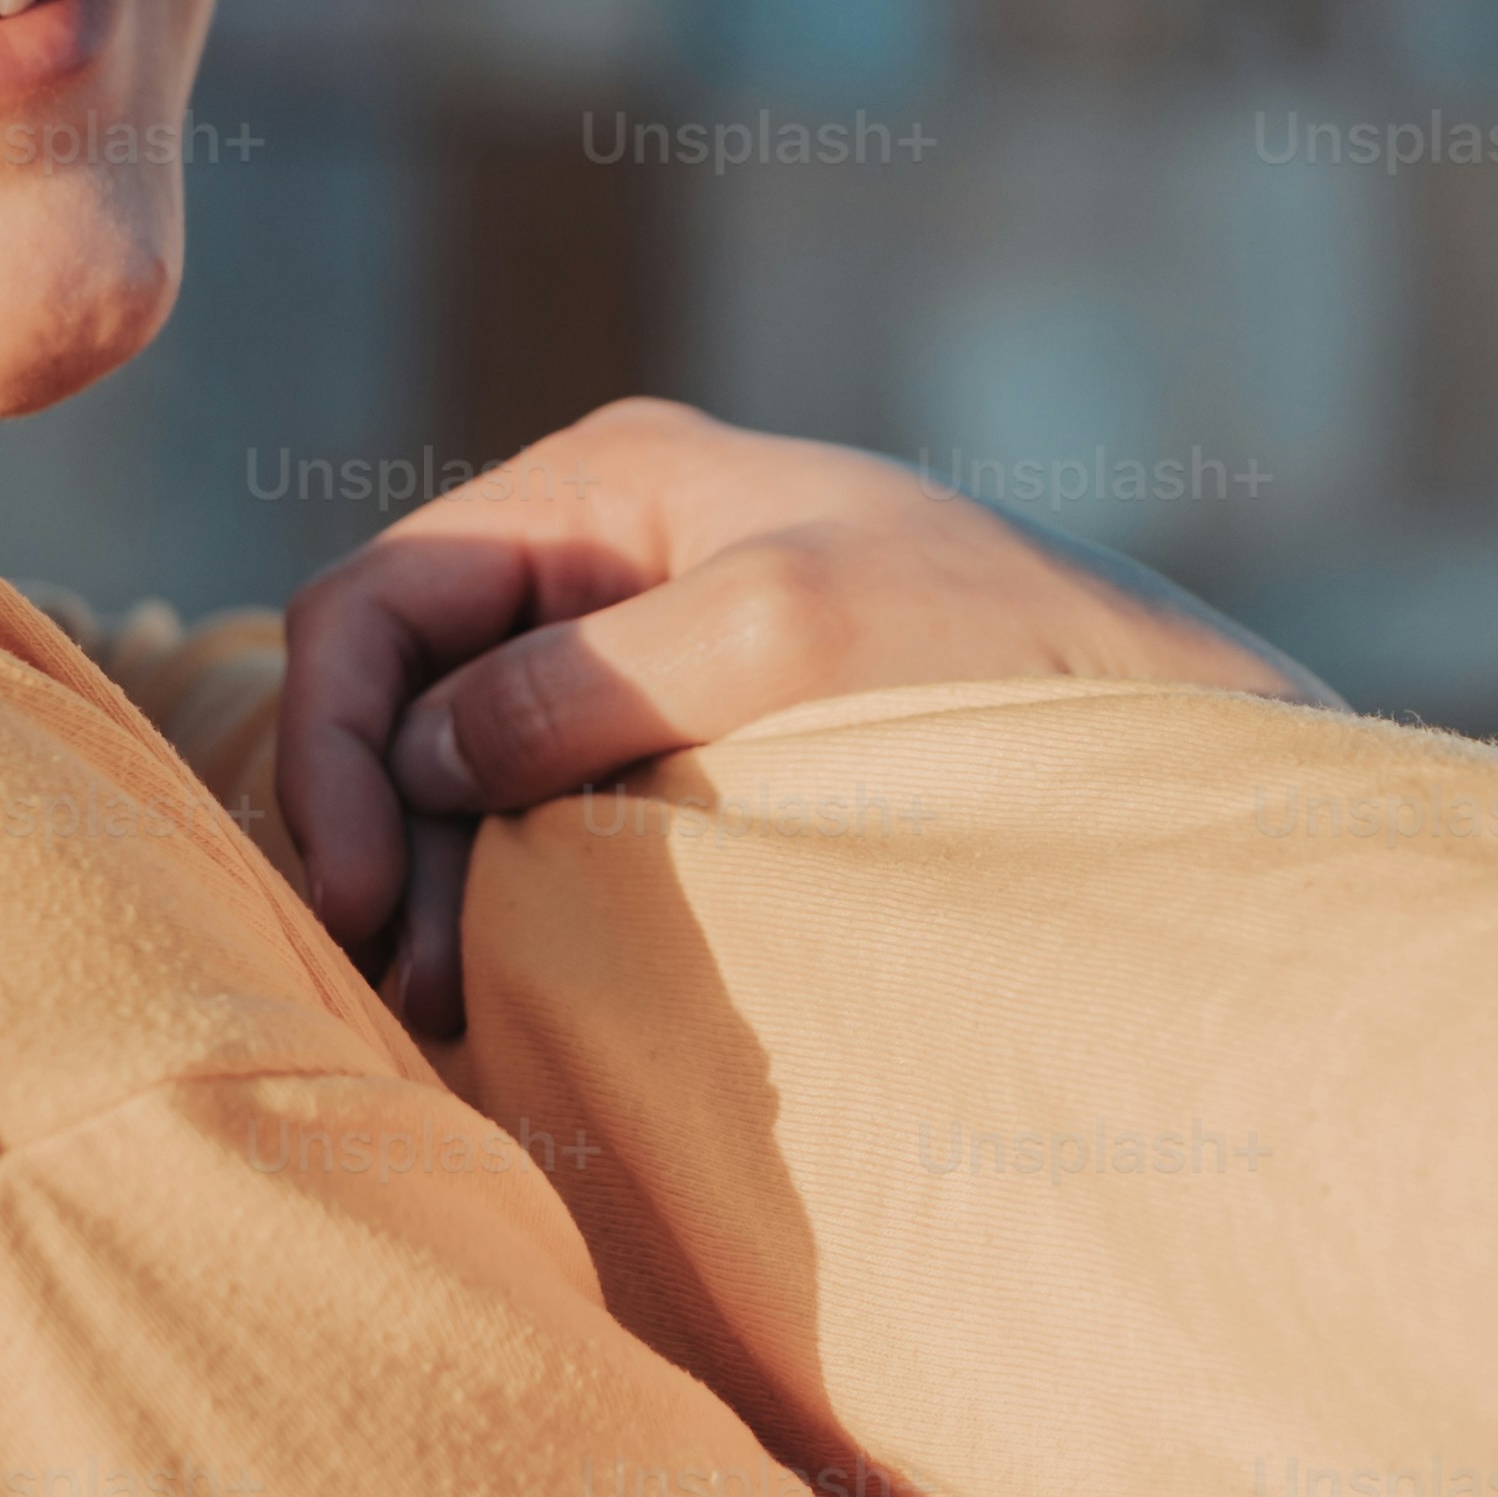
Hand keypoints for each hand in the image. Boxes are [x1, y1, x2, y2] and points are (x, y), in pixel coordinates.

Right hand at [274, 398, 1331, 1033]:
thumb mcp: (785, 636)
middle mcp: (597, 560)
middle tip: (417, 992)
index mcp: (605, 484)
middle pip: (392, 694)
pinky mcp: (679, 760)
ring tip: (458, 1012)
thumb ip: (589, 681)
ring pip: (451, 774)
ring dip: (433, 887)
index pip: (377, 599)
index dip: (332, 745)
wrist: (1165, 738)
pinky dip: (501, 901)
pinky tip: (510, 990)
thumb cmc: (998, 654)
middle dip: (376, 836)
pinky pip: (536, 823)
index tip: (363, 901)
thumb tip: (420, 759)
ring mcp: (636, 660)